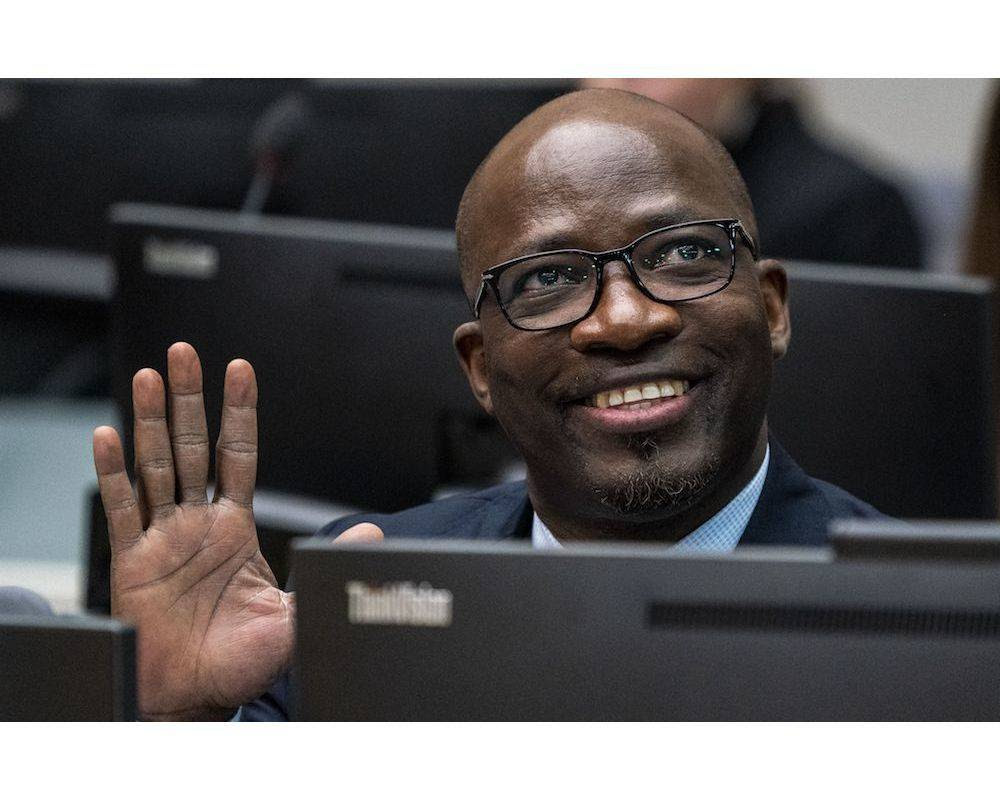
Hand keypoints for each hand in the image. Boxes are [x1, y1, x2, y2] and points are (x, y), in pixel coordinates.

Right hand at [93, 342, 380, 719]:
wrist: (196, 698)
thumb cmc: (244, 660)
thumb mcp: (298, 610)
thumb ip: (330, 566)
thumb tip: (372, 532)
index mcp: (236, 528)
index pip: (239, 455)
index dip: (239, 412)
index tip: (240, 369)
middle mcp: (199, 523)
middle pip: (193, 446)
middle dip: (190, 399)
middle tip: (184, 352)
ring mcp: (163, 537)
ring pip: (155, 464)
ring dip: (150, 420)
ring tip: (147, 376)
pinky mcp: (131, 560)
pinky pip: (120, 508)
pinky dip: (112, 472)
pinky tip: (106, 436)